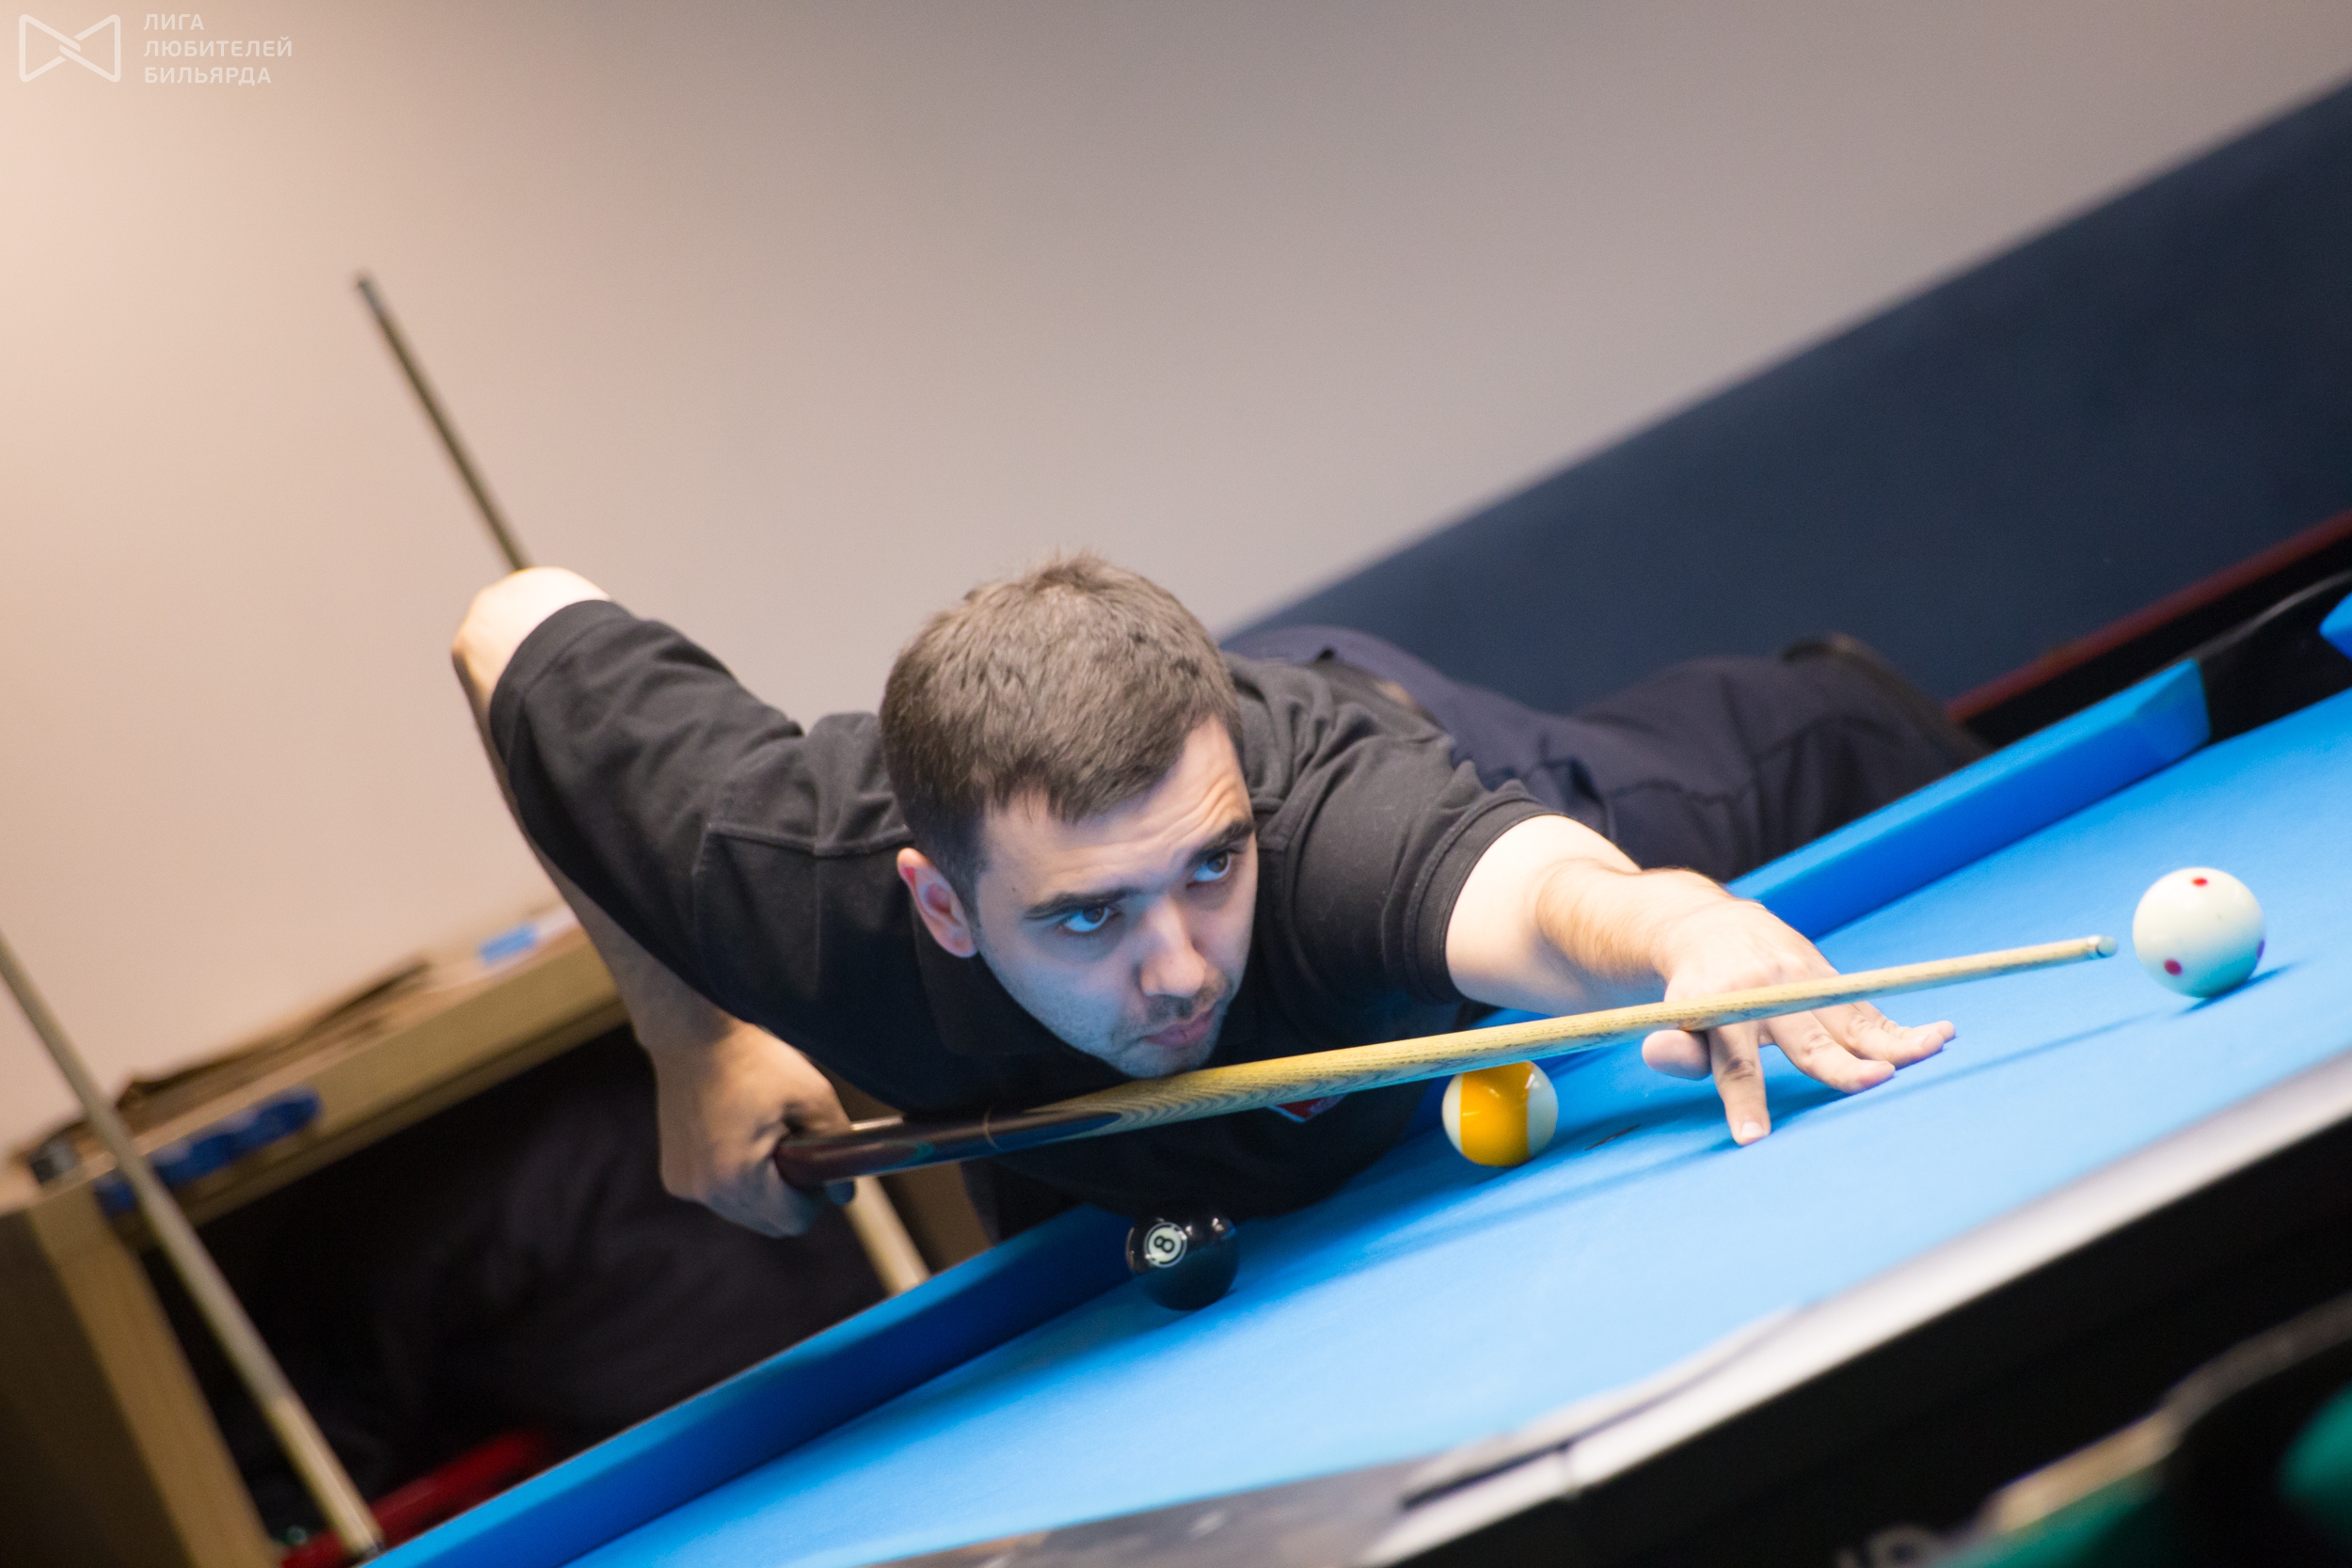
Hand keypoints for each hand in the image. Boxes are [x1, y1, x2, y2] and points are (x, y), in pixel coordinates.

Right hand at [645, 1018, 852, 1234]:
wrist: (696, 1033)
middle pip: (768, 1223)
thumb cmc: (756, 1060)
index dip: (815, 1197)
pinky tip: (739, 1137)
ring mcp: (685, 1185)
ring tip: (766, 1137)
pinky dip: (734, 1179)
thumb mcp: (813, 1096)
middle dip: (789, 1195)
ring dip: (762, 1189)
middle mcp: (706, 1191)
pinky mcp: (673, 1176)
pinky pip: (718, 1194)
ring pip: (743, 1211)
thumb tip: (845, 1194)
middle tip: (795, 1147)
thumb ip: (837, 1145)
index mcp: (739, 1177)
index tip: (817, 1164)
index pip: (793, 1221)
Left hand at [1638, 899, 1953, 1144]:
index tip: (1754, 1139)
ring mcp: (1803, 981)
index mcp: (1723, 1005)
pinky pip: (1867, 1010)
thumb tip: (1659, 1055)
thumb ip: (1675, 1047)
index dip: (1744, 1101)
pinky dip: (1901, 1028)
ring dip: (1894, 1039)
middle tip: (1872, 1083)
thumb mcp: (1673, 1017)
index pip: (1734, 1063)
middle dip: (1839, 1064)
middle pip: (1807, 1040)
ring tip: (1933, 1049)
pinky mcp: (1828, 978)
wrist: (1712, 928)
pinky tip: (1940, 1036)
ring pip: (1850, 1019)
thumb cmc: (1694, 993)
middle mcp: (1769, 991)